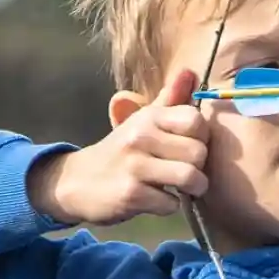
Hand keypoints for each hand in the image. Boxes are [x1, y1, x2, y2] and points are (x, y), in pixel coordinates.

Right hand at [29, 68, 209, 225]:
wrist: (77, 182)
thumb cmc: (121, 151)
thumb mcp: (142, 122)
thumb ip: (169, 100)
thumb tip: (190, 71)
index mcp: (148, 117)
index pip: (196, 121)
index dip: (201, 138)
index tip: (188, 147)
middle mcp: (141, 137)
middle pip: (199, 153)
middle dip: (198, 168)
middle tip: (185, 171)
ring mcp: (135, 166)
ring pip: (190, 178)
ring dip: (191, 189)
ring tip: (180, 188)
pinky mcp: (131, 195)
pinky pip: (172, 204)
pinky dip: (169, 206)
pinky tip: (157, 200)